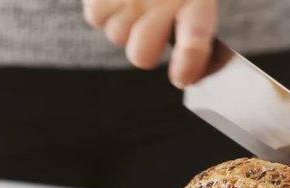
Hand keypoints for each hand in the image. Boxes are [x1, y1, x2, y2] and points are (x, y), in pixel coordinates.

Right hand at [82, 0, 216, 87]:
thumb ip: (194, 20)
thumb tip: (188, 67)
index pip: (194, 41)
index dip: (189, 65)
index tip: (183, 77)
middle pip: (141, 55)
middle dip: (145, 49)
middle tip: (152, 28)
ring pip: (117, 37)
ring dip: (124, 24)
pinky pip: (95, 18)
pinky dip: (103, 8)